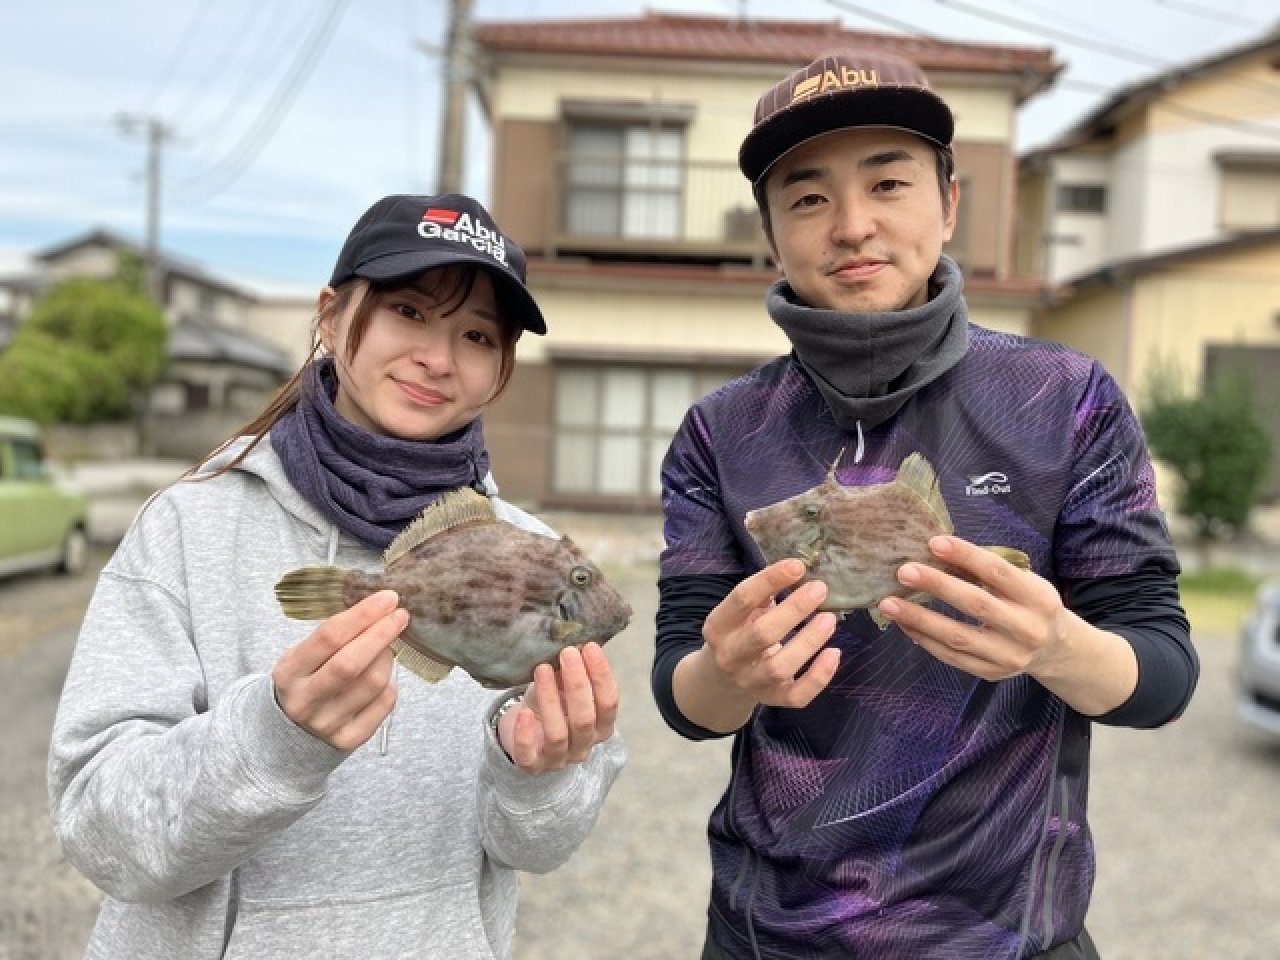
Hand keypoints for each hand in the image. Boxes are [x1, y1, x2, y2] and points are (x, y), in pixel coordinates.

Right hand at [272, 590, 405, 750]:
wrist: (292, 733)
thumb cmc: (305, 681)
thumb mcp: (303, 656)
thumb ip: (333, 636)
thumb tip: (377, 607)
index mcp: (289, 673)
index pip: (329, 637)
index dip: (362, 614)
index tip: (387, 598)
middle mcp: (305, 701)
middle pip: (351, 663)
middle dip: (381, 633)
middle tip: (400, 615)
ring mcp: (327, 724)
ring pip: (373, 682)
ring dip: (387, 657)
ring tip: (385, 648)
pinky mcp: (349, 739)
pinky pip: (384, 704)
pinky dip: (390, 683)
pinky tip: (382, 676)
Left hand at [497, 643, 618, 774]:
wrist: (524, 730)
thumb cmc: (551, 704)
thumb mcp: (564, 686)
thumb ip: (574, 671)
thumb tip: (576, 641)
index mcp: (600, 726)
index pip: (609, 703)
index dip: (601, 675)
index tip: (590, 647)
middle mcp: (584, 745)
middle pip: (586, 718)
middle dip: (577, 684)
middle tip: (567, 654)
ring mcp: (559, 759)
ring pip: (558, 733)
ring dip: (551, 699)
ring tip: (542, 669)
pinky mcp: (532, 765)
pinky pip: (529, 755)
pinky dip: (525, 734)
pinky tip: (523, 712)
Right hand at [697, 558, 840, 710]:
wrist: (722, 680)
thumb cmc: (739, 632)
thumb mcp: (740, 612)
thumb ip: (762, 594)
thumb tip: (798, 570)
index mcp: (718, 626)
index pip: (742, 599)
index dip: (770, 580)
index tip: (798, 565)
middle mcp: (730, 656)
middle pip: (762, 634)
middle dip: (794, 610)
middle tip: (820, 589)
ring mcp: (750, 681)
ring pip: (780, 667)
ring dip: (809, 641)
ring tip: (829, 619)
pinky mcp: (772, 699)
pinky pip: (797, 695)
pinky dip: (819, 676)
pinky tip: (834, 653)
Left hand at [876, 536, 1138, 714]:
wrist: (1057, 650)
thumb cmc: (1031, 605)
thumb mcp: (1025, 583)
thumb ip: (991, 572)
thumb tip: (938, 551)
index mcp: (1038, 597)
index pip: (999, 573)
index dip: (966, 556)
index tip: (933, 542)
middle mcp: (1027, 629)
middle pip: (976, 605)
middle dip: (937, 586)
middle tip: (903, 571)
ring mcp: (1010, 656)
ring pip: (958, 637)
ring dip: (919, 618)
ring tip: (889, 603)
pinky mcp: (992, 673)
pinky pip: (952, 657)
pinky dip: (925, 640)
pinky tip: (905, 624)